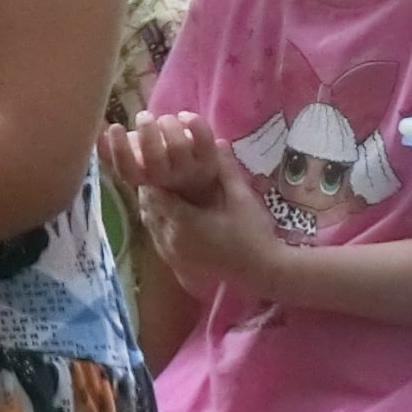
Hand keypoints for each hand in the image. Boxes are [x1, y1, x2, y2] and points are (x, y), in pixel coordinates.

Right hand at [100, 111, 223, 204]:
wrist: (194, 183)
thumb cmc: (155, 165)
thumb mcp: (133, 162)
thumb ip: (112, 152)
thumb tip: (97, 134)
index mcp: (143, 178)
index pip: (126, 170)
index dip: (119, 148)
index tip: (115, 126)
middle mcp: (166, 177)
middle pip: (155, 158)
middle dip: (148, 132)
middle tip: (143, 116)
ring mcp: (190, 169)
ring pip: (179, 146)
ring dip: (168, 124)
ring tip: (162, 118)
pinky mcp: (209, 157)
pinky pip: (203, 138)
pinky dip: (194, 122)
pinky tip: (184, 116)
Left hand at [139, 163, 284, 301]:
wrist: (263, 271)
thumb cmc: (253, 233)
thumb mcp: (241, 197)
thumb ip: (225, 168)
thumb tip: (219, 141)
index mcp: (182, 222)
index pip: (153, 191)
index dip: (156, 174)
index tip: (164, 160)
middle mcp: (170, 239)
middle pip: (147, 206)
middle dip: (153, 187)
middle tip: (164, 171)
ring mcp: (171, 253)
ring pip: (150, 221)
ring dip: (155, 204)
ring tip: (167, 187)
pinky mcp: (176, 261)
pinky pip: (157, 235)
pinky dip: (160, 220)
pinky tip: (173, 210)